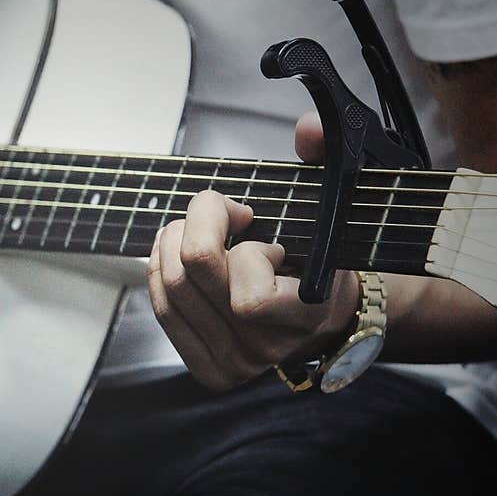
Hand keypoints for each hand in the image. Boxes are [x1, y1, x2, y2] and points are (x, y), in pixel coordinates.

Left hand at [147, 112, 358, 391]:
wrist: (324, 318)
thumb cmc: (324, 259)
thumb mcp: (335, 208)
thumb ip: (328, 159)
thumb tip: (309, 127)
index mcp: (307, 317)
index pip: (250, 297)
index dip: (246, 249)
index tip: (261, 231)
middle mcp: (266, 348)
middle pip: (194, 275)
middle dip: (199, 223)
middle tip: (220, 212)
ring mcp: (233, 363)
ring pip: (170, 286)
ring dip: (175, 240)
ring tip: (203, 231)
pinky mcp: (207, 368)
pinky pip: (162, 308)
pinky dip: (162, 266)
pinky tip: (181, 253)